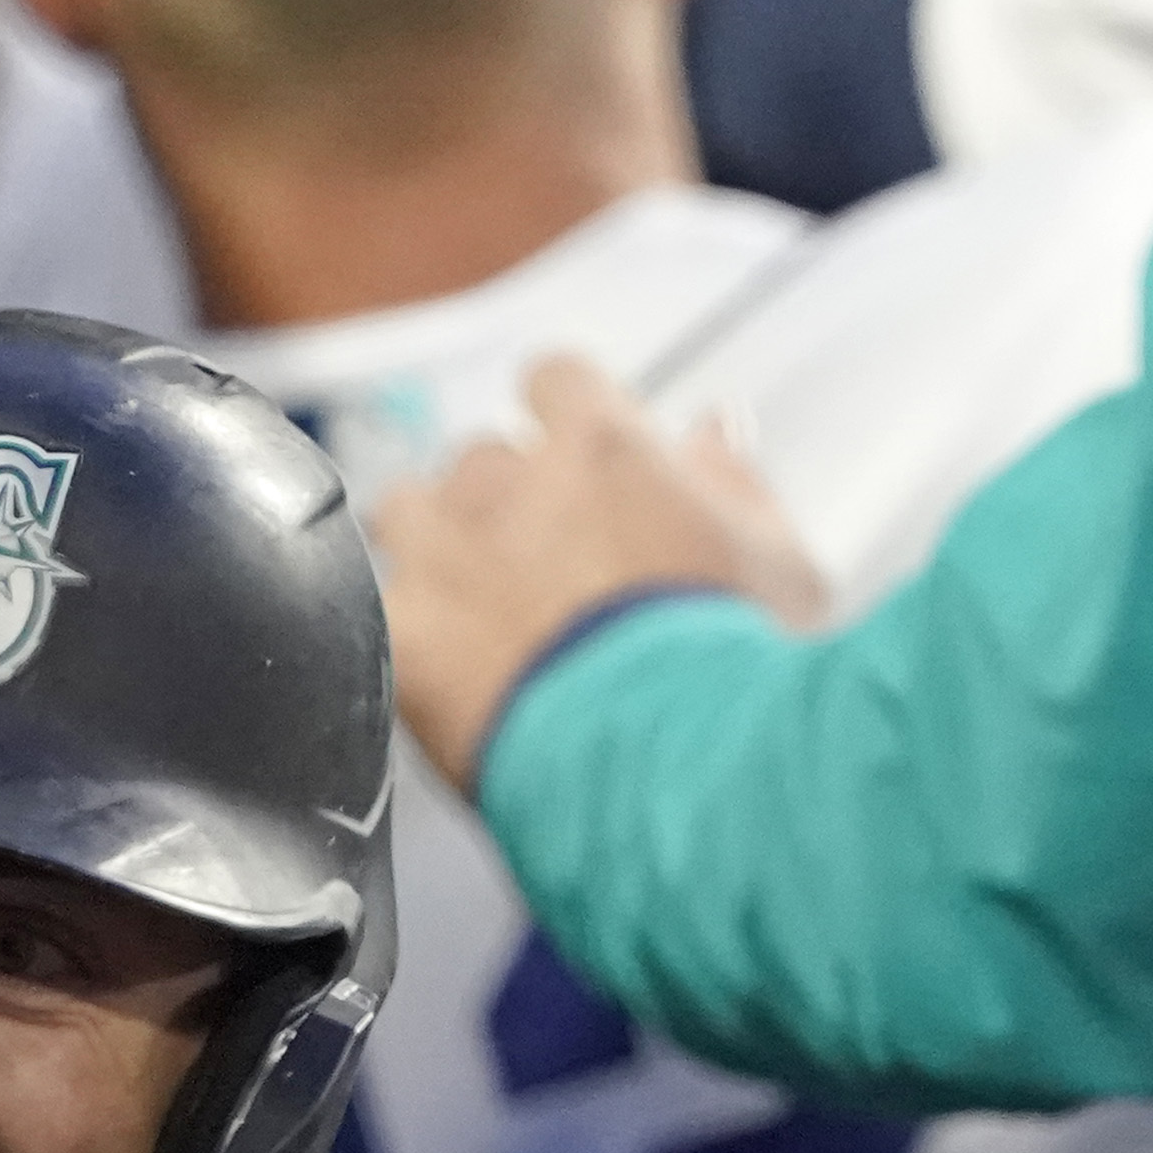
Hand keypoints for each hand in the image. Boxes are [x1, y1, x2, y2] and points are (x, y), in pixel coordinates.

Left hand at [370, 356, 825, 790]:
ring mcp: (442, 556)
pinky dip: (399, 631)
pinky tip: (433, 669)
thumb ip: (734, 480)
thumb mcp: (778, 561)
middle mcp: (509, 484)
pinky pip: (373, 607)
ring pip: (407, 510)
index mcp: (601, 448)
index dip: (564, 420)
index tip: (577, 461)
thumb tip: (712, 430)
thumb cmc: (735, 672)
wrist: (666, 771)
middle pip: (480, 457)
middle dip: (504, 501)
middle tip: (543, 568)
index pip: (556, 381)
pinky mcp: (399, 636)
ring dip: (434, 547)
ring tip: (475, 614)